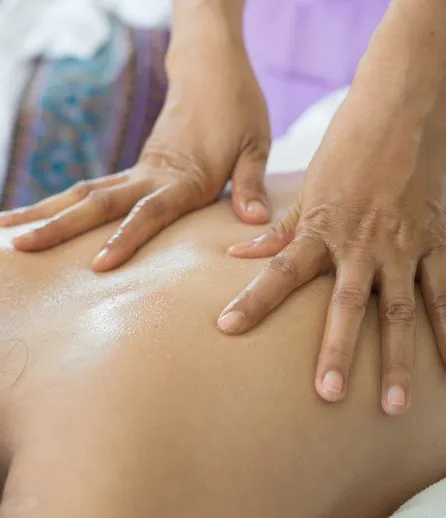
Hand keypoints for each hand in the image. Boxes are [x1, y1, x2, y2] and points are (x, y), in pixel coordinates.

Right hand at [0, 42, 270, 271]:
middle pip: (98, 202)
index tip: (95, 265)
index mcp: (185, 177)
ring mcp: (139, 170)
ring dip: (46, 211)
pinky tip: (45, 215)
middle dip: (58, 226)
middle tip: (19, 245)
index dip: (124, 239)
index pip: (149, 213)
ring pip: (85, 192)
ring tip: (5, 227)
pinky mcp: (136, 168)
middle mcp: (153, 175)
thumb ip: (250, 184)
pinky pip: (94, 187)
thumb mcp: (255, 145)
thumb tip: (256, 222)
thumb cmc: (238, 106)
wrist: (211, 68)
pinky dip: (66, 203)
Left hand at [217, 88, 445, 415]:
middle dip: (337, 351)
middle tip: (328, 394)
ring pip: (400, 310)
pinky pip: (445, 290)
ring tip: (395, 406)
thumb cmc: (346, 150)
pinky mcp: (436, 240)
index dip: (252, 301)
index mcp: (321, 230)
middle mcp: (360, 243)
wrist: (399, 112)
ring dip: (400, 359)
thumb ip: (278, 231)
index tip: (226, 328)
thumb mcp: (308, 190)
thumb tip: (238, 254)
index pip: (278, 272)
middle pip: (346, 305)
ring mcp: (402, 245)